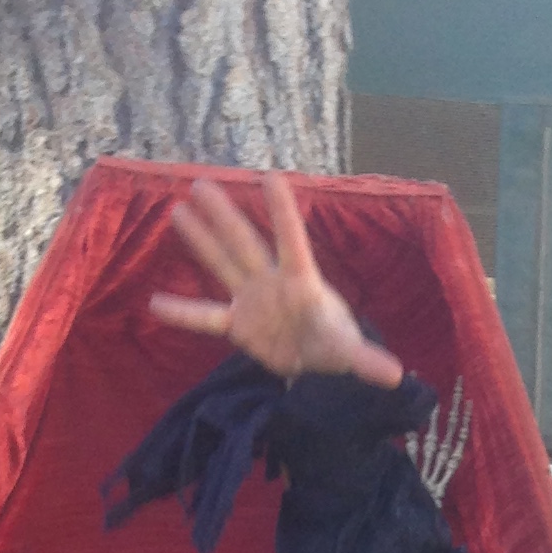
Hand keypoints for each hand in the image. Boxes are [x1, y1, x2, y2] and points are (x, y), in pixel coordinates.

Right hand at [150, 174, 401, 388]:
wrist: (319, 366)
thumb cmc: (336, 346)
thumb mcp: (350, 355)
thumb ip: (367, 362)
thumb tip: (397, 376)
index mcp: (302, 282)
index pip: (291, 241)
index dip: (283, 212)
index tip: (271, 176)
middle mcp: (273, 282)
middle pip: (245, 243)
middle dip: (225, 216)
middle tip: (201, 184)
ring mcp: (252, 300)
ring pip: (223, 264)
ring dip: (201, 240)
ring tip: (177, 211)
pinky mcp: (238, 326)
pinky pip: (206, 318)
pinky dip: (182, 313)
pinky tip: (154, 303)